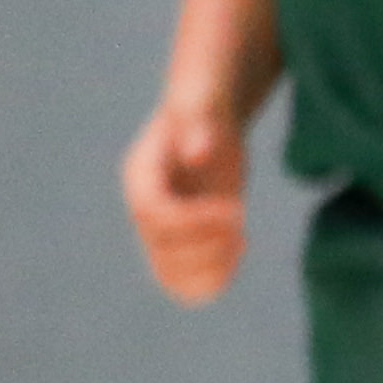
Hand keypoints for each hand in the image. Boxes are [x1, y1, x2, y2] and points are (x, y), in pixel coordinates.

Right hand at [123, 89, 248, 304]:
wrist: (208, 116)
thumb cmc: (205, 103)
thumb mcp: (203, 101)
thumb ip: (199, 121)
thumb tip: (199, 152)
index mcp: (141, 174)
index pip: (153, 212)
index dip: (194, 220)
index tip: (236, 208)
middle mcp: (144, 206)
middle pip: (161, 248)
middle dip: (207, 244)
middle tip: (240, 220)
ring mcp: (162, 228)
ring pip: (171, 274)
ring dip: (210, 268)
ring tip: (240, 240)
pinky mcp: (184, 240)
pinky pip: (185, 280)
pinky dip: (213, 278)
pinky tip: (239, 247)